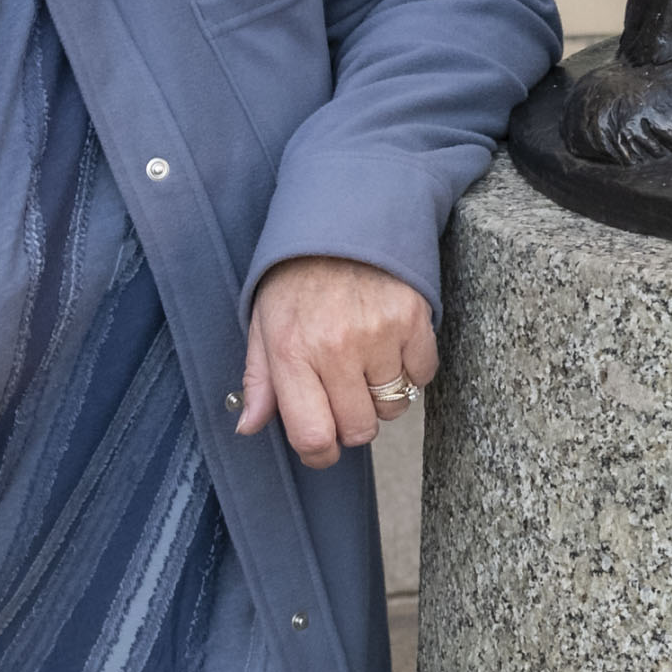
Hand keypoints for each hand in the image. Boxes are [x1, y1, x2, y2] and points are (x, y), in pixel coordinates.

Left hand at [242, 255, 437, 468]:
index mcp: (291, 353)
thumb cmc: (297, 276)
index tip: (322, 448)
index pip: (313, 435)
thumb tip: (248, 426)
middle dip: (353, 425)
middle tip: (345, 399)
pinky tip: (392, 347)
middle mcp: (336, 348)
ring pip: (395, 406)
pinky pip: (423, 375)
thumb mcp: (264, 323)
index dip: (319, 454)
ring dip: (383, 397)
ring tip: (368, 366)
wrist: (344, 217)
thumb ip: (259, 380)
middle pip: (360, 429)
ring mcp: (380, 334)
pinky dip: (412, 370)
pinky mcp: (415, 320)